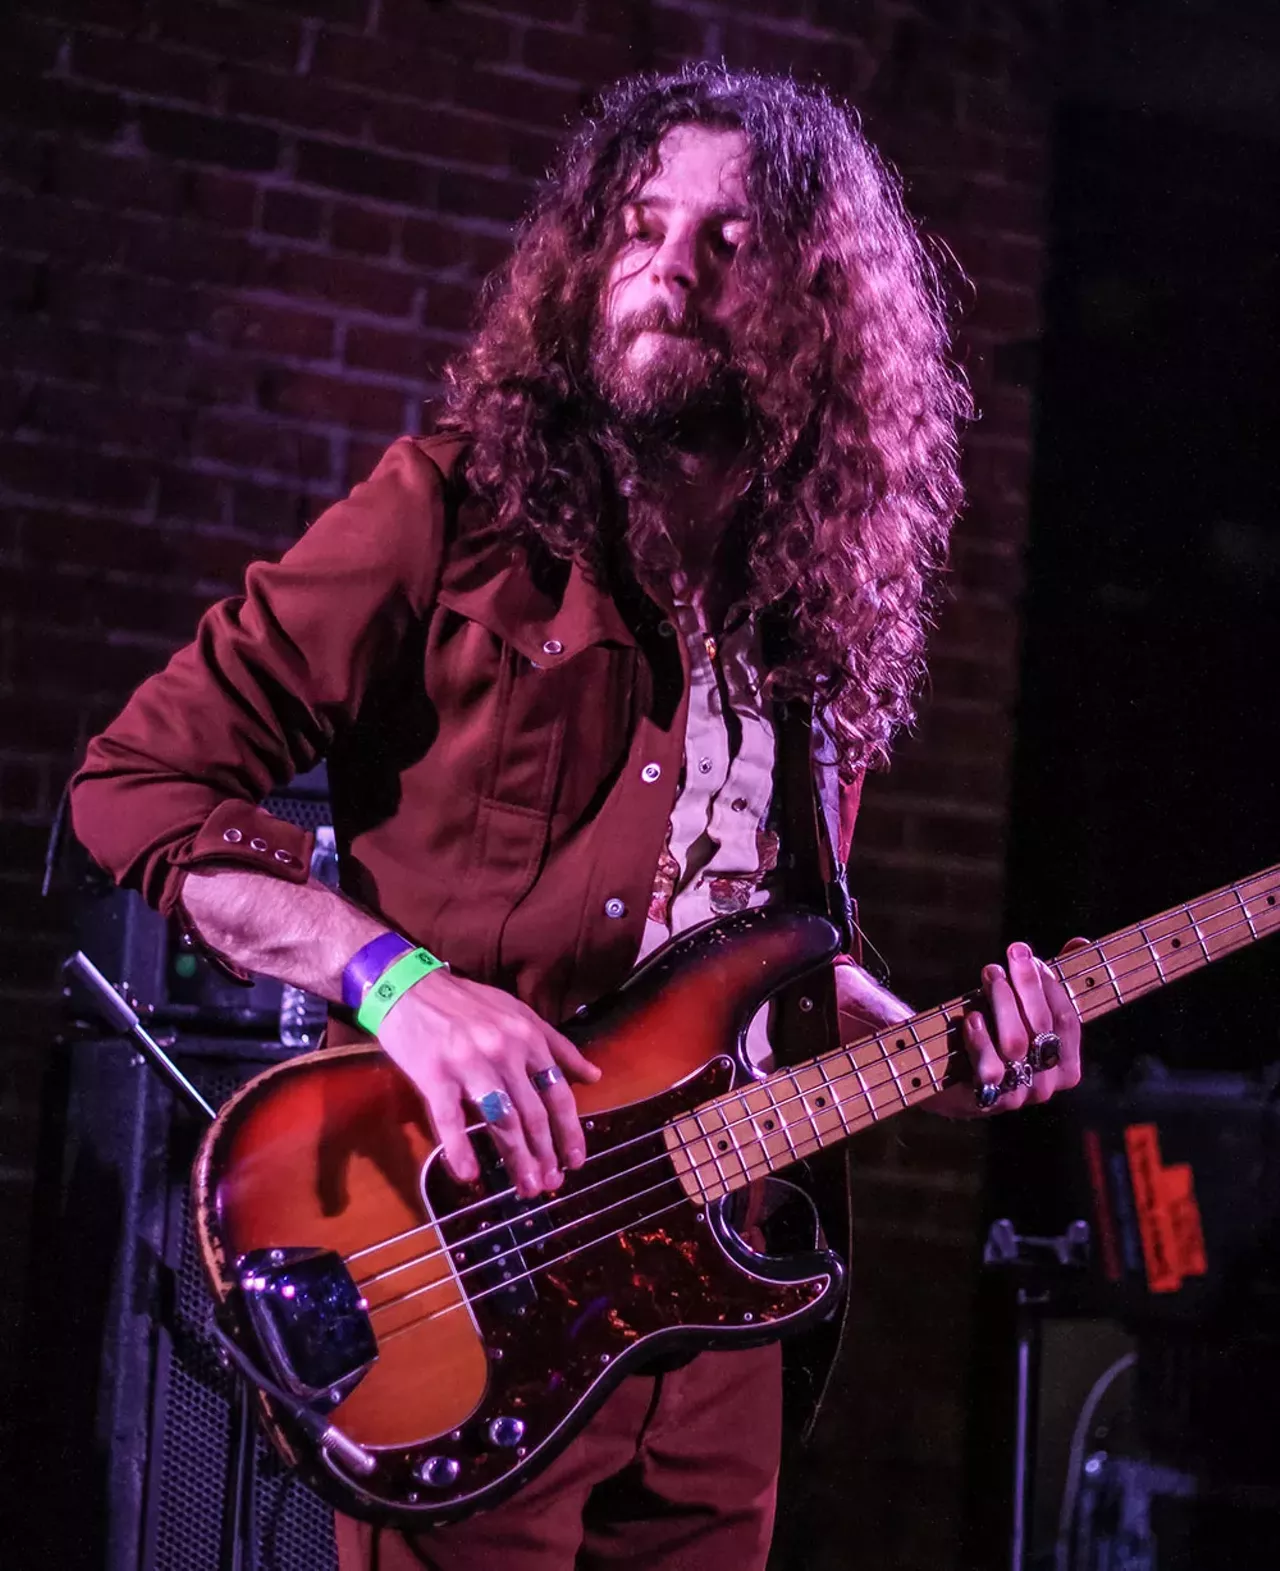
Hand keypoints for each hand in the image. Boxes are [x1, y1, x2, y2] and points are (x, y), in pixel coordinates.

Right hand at [375, 972, 601, 1197]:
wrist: (410, 987)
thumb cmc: (467, 1004)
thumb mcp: (519, 1014)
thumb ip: (558, 1046)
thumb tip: (594, 1076)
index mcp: (527, 1038)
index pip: (557, 1092)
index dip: (569, 1131)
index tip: (576, 1161)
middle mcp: (504, 1052)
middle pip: (533, 1113)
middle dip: (545, 1154)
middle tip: (551, 1185)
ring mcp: (470, 1064)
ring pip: (501, 1120)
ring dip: (517, 1159)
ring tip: (526, 1188)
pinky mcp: (434, 1075)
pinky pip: (450, 1118)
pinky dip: (460, 1149)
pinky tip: (468, 1176)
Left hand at [927, 938, 1085, 1118]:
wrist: (946, 1078)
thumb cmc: (992, 1035)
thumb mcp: (1024, 1008)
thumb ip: (1052, 981)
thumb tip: (1080, 942)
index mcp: (1065, 1065)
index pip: (1066, 1020)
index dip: (1049, 985)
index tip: (1027, 955)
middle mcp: (1046, 1084)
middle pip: (1042, 1027)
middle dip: (1026, 985)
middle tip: (1009, 955)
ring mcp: (1016, 1095)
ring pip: (1016, 1043)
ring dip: (1003, 1002)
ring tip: (990, 974)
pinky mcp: (983, 1099)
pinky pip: (989, 1068)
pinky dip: (981, 1039)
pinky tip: (972, 1017)